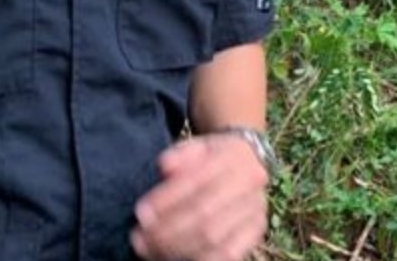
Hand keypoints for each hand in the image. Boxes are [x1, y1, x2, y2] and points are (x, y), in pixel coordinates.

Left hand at [131, 133, 268, 260]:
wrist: (249, 161)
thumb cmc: (213, 157)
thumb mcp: (197, 146)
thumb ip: (180, 154)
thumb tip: (166, 166)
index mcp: (236, 155)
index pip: (197, 181)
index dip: (166, 200)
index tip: (140, 213)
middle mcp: (251, 181)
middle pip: (204, 213)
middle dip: (166, 230)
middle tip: (139, 238)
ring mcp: (256, 207)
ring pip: (213, 237)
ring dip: (176, 248)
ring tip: (149, 250)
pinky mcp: (257, 229)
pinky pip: (228, 253)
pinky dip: (199, 258)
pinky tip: (175, 257)